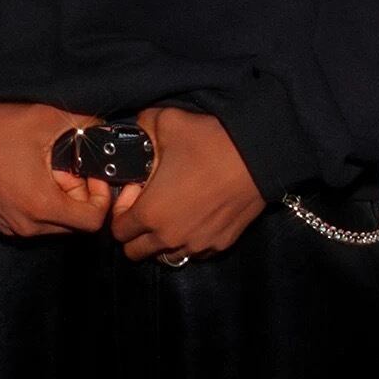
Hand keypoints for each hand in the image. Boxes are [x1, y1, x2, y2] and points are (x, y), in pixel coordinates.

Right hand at [0, 99, 112, 235]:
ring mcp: (8, 226)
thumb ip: (84, 125)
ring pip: (52, 224)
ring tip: (47, 168)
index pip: (92, 222)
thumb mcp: (46, 119)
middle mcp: (26, 225)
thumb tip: (104, 129)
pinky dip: (38, 204)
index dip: (101, 197)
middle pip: (73, 225)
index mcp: (42, 206)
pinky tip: (27, 175)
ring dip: (58, 200)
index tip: (91, 174)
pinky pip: (30, 222)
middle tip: (68, 167)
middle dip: (79, 197)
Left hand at [109, 105, 265, 261]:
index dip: (121, 214)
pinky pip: (195, 252)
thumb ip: (141, 127)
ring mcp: (198, 245)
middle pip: (137, 252)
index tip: (134, 198)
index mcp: (151, 213)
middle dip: (136, 233)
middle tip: (149, 207)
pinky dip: (189, 241)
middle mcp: (171, 237)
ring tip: (173, 213)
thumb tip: (136, 129)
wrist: (259, 155)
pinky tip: (196, 216)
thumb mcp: (166, 122)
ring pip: (167, 256)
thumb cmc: (209, 141)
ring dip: (162, 241)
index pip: (119, 232)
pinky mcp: (221, 244)